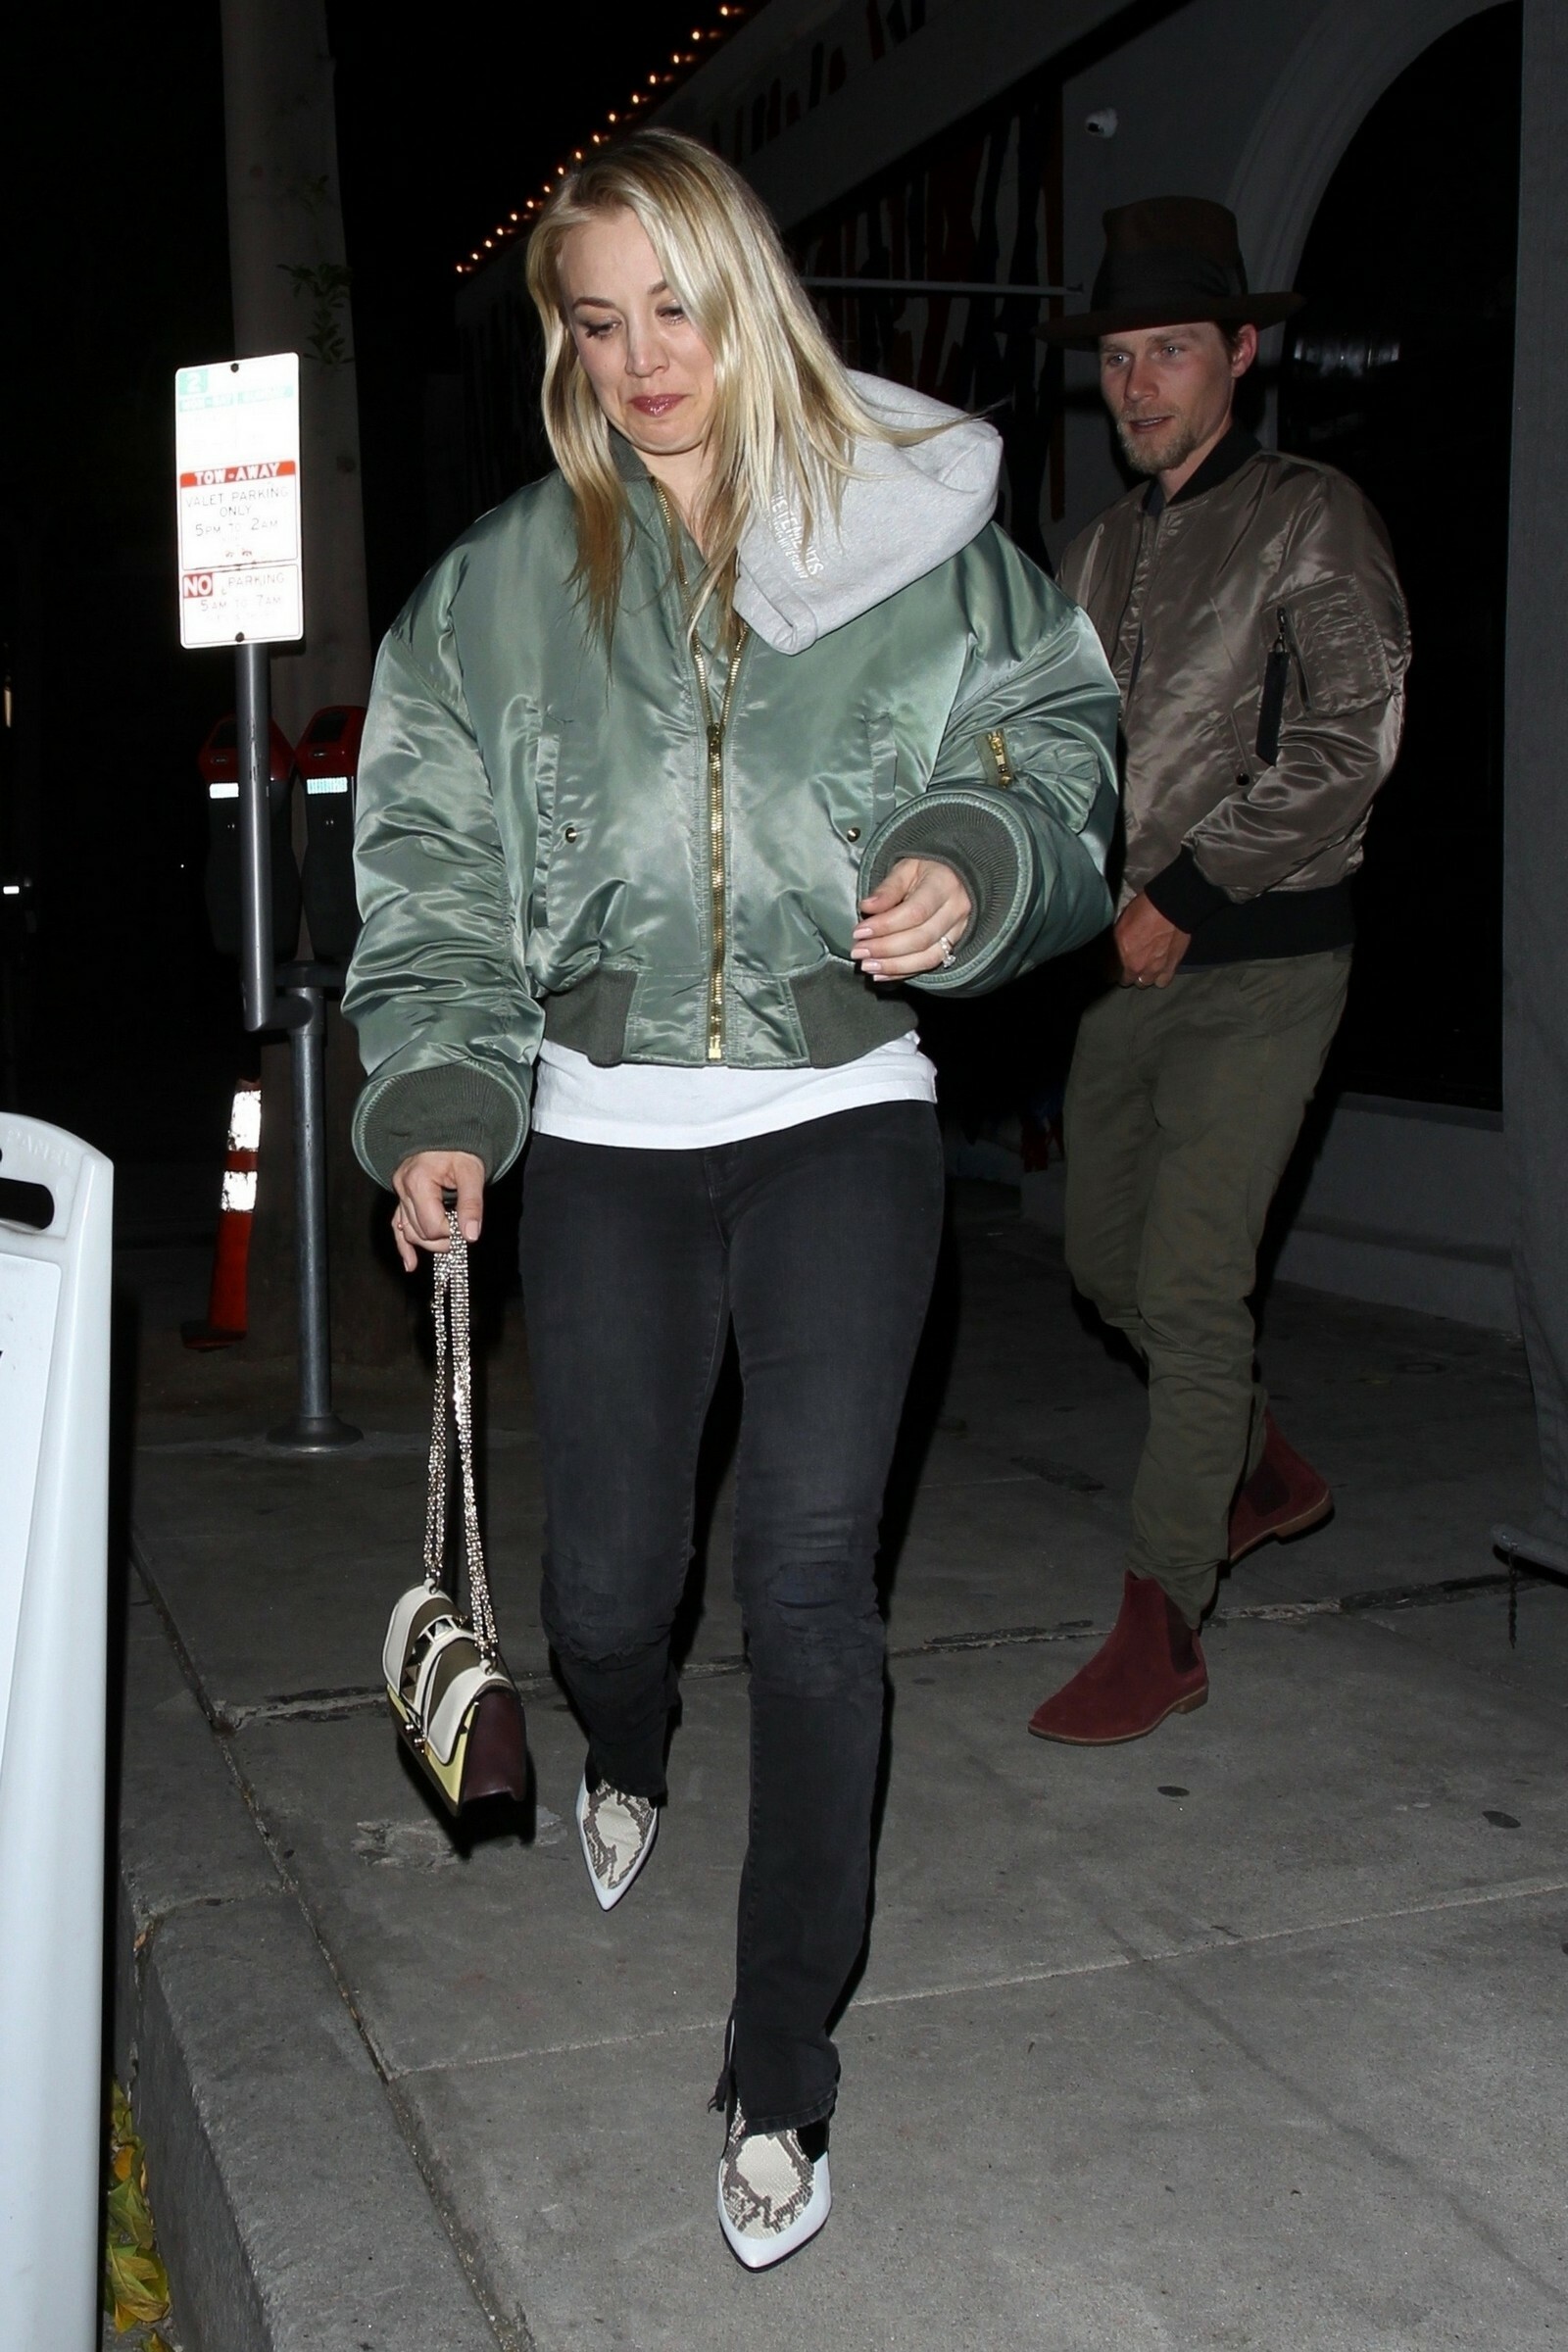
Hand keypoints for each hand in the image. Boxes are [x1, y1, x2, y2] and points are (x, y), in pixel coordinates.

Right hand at [389, 1150, 485, 1272]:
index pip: (431, 1226)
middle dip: (442, 1240)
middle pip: (419, 1232)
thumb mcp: (472, 1173)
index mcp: (418, 1181)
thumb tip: (470, 1235)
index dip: (451, 1233)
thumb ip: (471, 1204)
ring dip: (428, 1242)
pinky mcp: (402, 1198)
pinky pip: (399, 1225)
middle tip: (462, 1237)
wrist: (449, 1129)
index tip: (465, 1229)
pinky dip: (404, 1245)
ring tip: (449, 1245)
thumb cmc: (461, 1147)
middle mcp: (403, 1188)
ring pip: (409, 1231)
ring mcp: (400, 1194)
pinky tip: (411, 1264)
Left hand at [851, 857, 971, 978]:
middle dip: (885, 949)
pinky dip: (904, 972)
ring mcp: (959, 930)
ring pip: (928, 957)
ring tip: (868, 965)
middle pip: (920, 938)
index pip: (915, 912)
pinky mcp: (954, 945)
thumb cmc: (926, 869)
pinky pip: (930, 965)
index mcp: (944, 885)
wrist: (955, 876)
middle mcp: (956, 910)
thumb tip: (867, 907)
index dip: (885, 925)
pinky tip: (882, 974)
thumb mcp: (906, 868)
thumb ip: (887, 889)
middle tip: (859, 952)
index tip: (859, 931)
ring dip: (894, 965)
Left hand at [1114, 892, 1190, 988]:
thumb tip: (1116, 950)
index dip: (1117, 972)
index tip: (1118, 969)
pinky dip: (1161, 977)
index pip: (1116, 976)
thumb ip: (1118, 943)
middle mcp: (1139, 966)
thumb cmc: (1144, 910)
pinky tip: (1160, 970)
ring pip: (1147, 983)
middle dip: (1131, 974)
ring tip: (1147, 968)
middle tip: (1134, 965)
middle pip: (1132, 982)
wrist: (1170, 907)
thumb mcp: (1121, 924)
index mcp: (1124, 957)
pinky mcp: (1172, 966)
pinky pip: (1163, 981)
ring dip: (1146, 976)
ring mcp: (1156, 969)